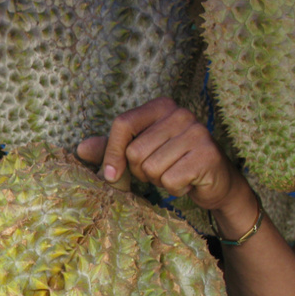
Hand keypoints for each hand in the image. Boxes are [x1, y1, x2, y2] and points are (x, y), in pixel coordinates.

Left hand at [76, 97, 243, 212]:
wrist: (214, 182)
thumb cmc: (172, 163)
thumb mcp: (138, 153)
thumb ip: (111, 149)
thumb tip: (80, 149)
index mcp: (160, 106)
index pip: (122, 124)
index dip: (112, 153)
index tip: (112, 174)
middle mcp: (180, 113)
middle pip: (134, 152)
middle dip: (141, 171)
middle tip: (160, 169)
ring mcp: (197, 133)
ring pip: (151, 168)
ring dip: (158, 180)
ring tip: (174, 173)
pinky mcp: (207, 156)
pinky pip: (169, 181)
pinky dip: (174, 189)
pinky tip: (187, 182)